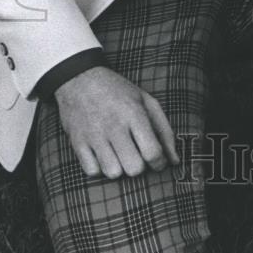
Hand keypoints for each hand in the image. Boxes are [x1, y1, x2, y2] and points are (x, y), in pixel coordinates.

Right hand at [54, 66, 179, 178]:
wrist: (80, 79)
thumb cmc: (119, 92)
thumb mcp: (147, 102)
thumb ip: (164, 131)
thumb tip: (174, 161)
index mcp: (134, 113)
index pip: (152, 152)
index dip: (160, 163)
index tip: (158, 162)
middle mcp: (114, 125)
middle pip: (134, 168)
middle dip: (140, 166)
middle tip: (137, 155)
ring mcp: (93, 135)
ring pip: (113, 173)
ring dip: (120, 168)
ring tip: (120, 154)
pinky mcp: (77, 142)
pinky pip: (92, 172)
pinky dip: (100, 168)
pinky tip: (104, 154)